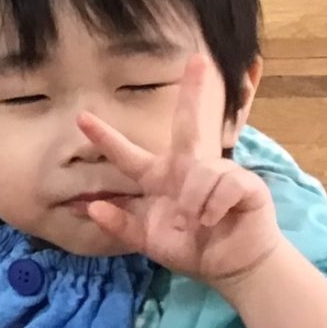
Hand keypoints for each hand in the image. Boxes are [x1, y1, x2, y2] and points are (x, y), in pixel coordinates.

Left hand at [78, 57, 283, 293]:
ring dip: (193, 202)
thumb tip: (92, 208)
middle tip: (198, 60)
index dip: (104, 137)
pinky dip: (213, 207)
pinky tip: (215, 219)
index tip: (81, 117)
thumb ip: (119, 226)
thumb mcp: (147, 240)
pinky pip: (223, 184)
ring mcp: (218, 172)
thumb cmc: (189, 247)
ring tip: (196, 221)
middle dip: (195, 90)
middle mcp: (187, 167)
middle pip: (189, 122)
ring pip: (200, 171)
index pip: (126, 154)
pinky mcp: (245, 184)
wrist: (228, 267)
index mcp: (158, 177)